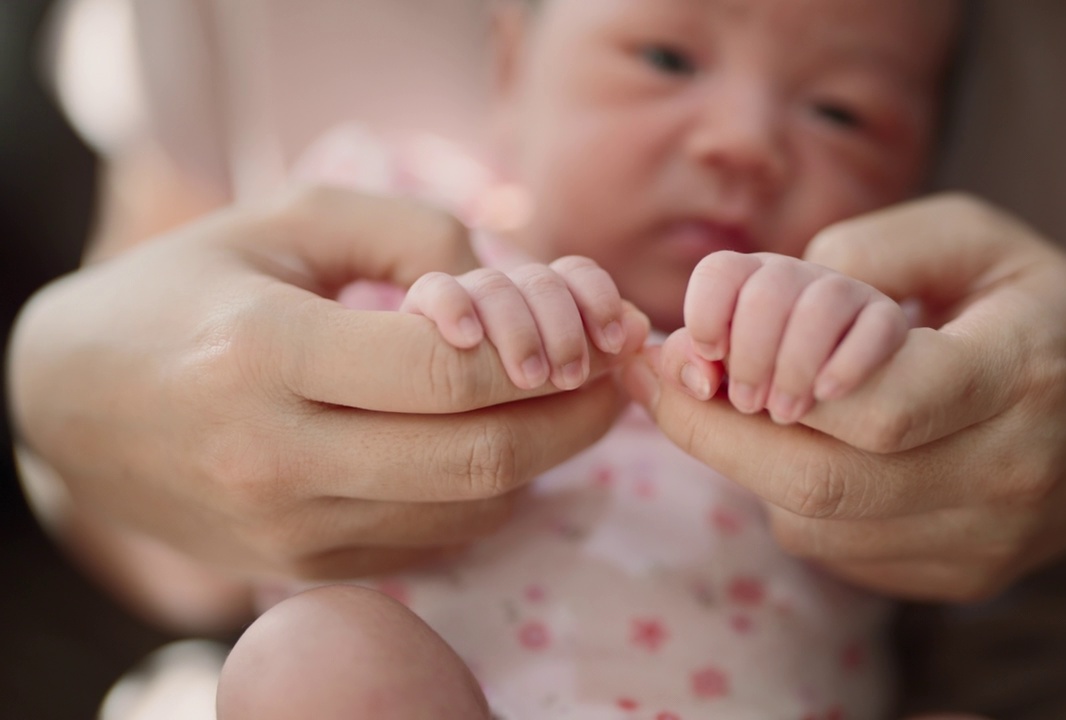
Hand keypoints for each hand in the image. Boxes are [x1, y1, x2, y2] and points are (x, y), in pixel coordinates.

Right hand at [9, 187, 648, 580]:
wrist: (76, 404)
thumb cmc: (188, 291)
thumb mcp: (285, 222)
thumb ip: (410, 228)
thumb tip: (512, 286)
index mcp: (263, 353)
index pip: (447, 370)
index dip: (546, 349)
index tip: (595, 326)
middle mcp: (275, 458)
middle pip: (478, 458)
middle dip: (576, 419)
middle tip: (616, 377)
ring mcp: (288, 531)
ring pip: (468, 510)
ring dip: (541, 457)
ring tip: (561, 400)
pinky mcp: (302, 570)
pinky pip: (435, 541)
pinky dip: (488, 494)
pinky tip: (495, 440)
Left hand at [623, 194, 1065, 600]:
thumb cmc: (1035, 305)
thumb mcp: (975, 236)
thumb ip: (872, 249)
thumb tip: (758, 295)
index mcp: (1025, 371)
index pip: (885, 403)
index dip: (775, 380)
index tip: (696, 344)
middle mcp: (1010, 472)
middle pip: (828, 482)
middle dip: (718, 430)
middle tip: (663, 377)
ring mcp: (986, 541)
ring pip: (817, 523)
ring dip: (749, 460)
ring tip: (739, 397)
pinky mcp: (959, 578)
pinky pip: (835, 549)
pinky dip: (789, 496)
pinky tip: (804, 442)